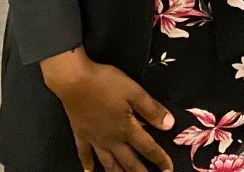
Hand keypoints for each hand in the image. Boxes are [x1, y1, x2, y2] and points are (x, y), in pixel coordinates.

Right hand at [41, 47, 173, 170]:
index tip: (169, 170)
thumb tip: (169, 125)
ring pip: (109, 163)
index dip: (160, 159)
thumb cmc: (106, 83)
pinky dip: (87, 164)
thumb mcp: (134, 91)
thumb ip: (151, 109)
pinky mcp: (81, 135)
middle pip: (129, 162)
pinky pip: (85, 154)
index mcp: (127, 128)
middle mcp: (112, 139)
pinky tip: (89, 171)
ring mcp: (95, 139)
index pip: (148, 148)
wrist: (74, 81)